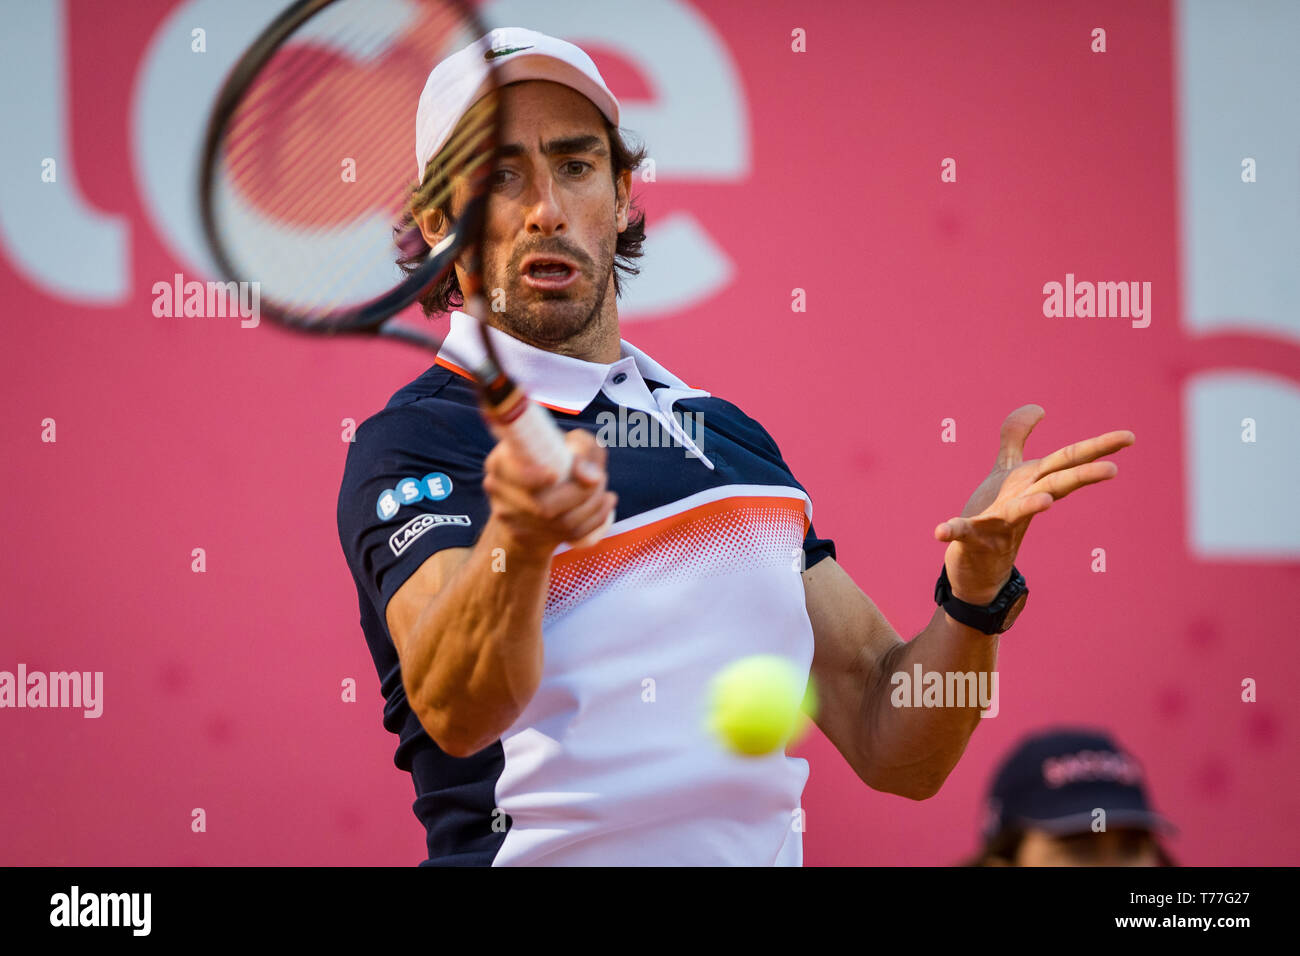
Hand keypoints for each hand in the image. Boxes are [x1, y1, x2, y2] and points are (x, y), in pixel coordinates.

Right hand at [481, 426, 616, 556]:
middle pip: (544, 505)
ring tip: (602, 485)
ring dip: (594, 502)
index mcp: (500, 463)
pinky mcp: (536, 539)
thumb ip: (582, 446)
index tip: (554, 475)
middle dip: (582, 491)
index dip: (531, 476)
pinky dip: (598, 516)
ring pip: (564, 521)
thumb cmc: (550, 461)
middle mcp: (501, 494)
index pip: (507, 471)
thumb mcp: (562, 443)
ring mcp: (516, 521)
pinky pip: (575, 532)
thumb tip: (591, 476)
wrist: (534, 499)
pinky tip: (607, 500)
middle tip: (599, 476)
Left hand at [934, 405, 1133, 604]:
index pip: (1068, 462)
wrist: (978, 566)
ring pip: (1017, 512)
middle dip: (1081, 476)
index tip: (1130, 437)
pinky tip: (940, 530)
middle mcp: (1021, 503)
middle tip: (1113, 469)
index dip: (1097, 448)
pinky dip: (953, 530)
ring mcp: (998, 524)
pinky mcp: (972, 540)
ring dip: (1031, 506)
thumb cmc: (996, 514)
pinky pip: (962, 534)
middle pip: (1055, 485)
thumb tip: (1038, 408)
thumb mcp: (1007, 471)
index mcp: (1032, 484)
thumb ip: (1017, 438)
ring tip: (1046, 501)